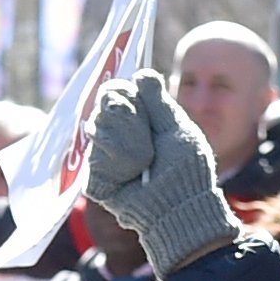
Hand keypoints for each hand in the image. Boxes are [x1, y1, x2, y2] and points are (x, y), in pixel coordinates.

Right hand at [84, 68, 235, 272]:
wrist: (177, 207)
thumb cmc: (185, 169)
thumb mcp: (177, 128)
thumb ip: (158, 102)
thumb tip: (141, 74)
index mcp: (143, 121)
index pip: (121, 91)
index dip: (126, 91)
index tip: (136, 98)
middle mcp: (122, 134)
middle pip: (106, 104)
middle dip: (126, 115)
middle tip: (146, 138)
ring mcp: (107, 155)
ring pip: (98, 126)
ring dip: (124, 139)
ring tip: (142, 160)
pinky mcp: (97, 176)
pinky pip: (94, 154)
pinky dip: (113, 160)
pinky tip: (129, 173)